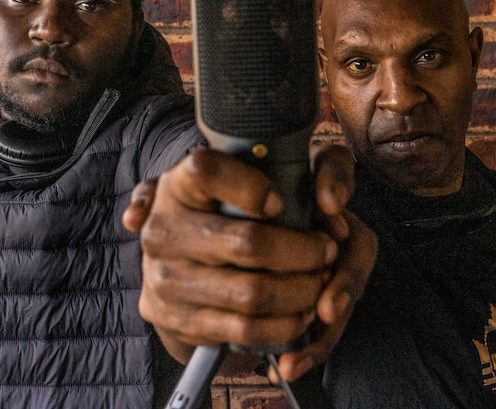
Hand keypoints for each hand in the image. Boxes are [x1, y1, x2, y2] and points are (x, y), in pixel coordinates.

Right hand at [123, 145, 376, 377]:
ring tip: (320, 281)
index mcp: (177, 183)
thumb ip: (310, 168)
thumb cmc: (229, 209)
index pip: (207, 170)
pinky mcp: (178, 319)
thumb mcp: (250, 174)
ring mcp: (165, 278)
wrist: (176, 263)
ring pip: (252, 293)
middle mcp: (163, 229)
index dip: (251, 187)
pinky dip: (284, 324)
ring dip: (301, 291)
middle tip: (327, 250)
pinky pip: (244, 329)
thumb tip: (332, 201)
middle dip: (304, 251)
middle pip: (248, 242)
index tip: (280, 201)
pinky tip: (301, 311)